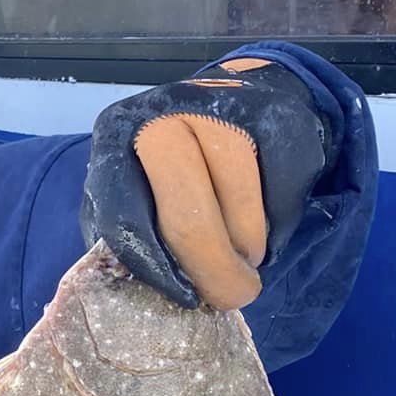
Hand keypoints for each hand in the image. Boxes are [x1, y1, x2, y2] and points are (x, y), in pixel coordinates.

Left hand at [132, 113, 264, 309]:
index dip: (158, 270)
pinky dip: (279, 220)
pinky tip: (268, 225)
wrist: (235, 97)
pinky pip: (281, 185)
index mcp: (113, 138)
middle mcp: (162, 116)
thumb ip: (129, 232)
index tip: (186, 298)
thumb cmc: (174, 165)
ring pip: (240, 200)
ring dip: (249, 245)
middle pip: (187, 214)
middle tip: (232, 296)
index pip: (124, 219)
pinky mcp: (274, 112)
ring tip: (247, 259)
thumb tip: (139, 295)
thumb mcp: (134, 188)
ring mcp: (219, 107)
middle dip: (214, 270)